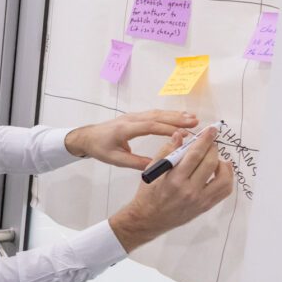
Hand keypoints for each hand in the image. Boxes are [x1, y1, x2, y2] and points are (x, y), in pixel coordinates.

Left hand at [65, 109, 198, 169]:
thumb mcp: (116, 159)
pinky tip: (180, 116)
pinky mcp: (135, 117)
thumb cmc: (100, 148)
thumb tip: (157, 167)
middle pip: (156, 116)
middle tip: (195, 122)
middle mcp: (131, 119)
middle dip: (176, 119)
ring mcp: (133, 116)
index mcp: (125, 129)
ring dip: (175, 115)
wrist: (87, 137)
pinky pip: (154, 114)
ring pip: (157, 113)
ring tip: (193, 118)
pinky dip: (168, 115)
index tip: (184, 133)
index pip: (150, 126)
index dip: (168, 129)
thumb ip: (136, 163)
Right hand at [109, 127, 233, 251]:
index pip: (194, 155)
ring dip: (223, 163)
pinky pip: (224, 190)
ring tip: (215, 157)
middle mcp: (189, 190)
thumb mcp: (152, 171)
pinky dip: (227, 177)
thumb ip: (166, 152)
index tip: (211, 130)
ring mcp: (200, 200)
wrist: (149, 219)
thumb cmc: (148, 194)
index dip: (204, 140)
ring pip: (223, 178)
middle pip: (210, 163)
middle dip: (213, 148)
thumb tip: (179, 135)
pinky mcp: (206, 206)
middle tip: (210, 142)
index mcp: (173, 180)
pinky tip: (221, 170)